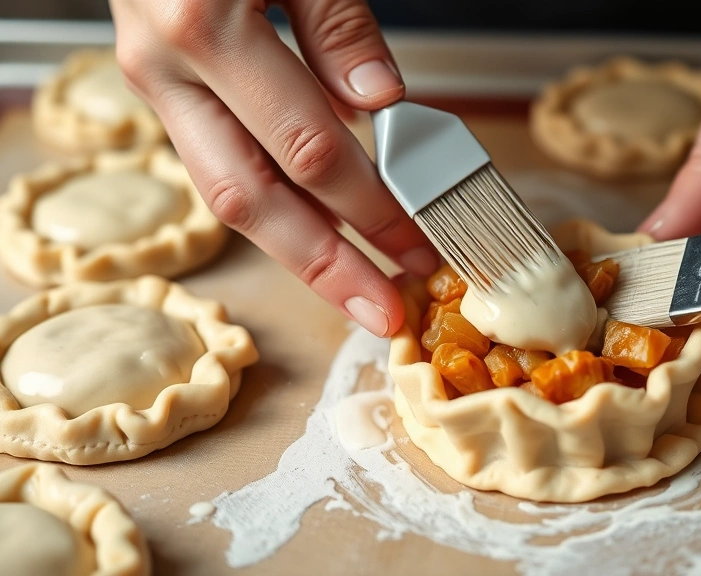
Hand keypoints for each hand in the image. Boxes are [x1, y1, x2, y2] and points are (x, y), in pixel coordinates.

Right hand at [109, 0, 437, 336]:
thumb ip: (335, 23)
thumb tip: (380, 102)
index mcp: (204, 28)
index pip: (309, 150)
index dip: (371, 205)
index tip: (422, 238)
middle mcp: (167, 68)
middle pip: (254, 200)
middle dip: (327, 267)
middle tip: (386, 312)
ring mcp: (156, 82)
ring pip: (227, 193)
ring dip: (297, 250)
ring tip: (355, 287)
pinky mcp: (163, 87)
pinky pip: (219, 160)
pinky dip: (274, 203)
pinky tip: (318, 230)